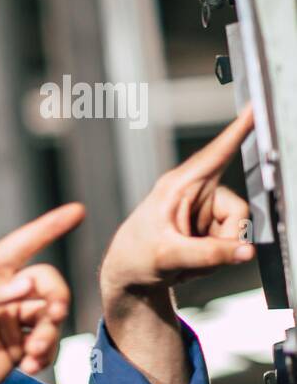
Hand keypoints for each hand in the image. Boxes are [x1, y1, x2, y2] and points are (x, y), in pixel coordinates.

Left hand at [0, 203, 85, 383]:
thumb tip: (27, 282)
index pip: (21, 245)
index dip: (49, 228)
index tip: (77, 210)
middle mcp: (0, 294)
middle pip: (46, 283)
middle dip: (56, 298)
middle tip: (54, 316)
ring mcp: (10, 320)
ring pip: (51, 316)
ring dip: (49, 334)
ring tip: (31, 353)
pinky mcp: (17, 346)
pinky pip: (47, 343)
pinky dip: (45, 354)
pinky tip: (28, 367)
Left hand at [101, 104, 254, 293]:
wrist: (128, 276)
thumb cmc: (135, 257)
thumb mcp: (168, 256)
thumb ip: (209, 254)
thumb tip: (246, 251)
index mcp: (178, 186)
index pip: (215, 154)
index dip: (238, 131)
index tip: (255, 108)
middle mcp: (194, 193)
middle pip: (238, 211)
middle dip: (225, 240)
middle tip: (196, 258)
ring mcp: (204, 210)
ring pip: (237, 230)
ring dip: (217, 252)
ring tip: (187, 259)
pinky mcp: (208, 226)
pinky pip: (231, 242)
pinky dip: (216, 257)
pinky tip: (191, 261)